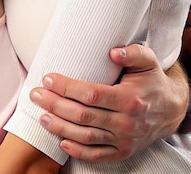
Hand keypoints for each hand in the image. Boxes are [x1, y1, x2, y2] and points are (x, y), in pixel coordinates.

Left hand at [30, 43, 189, 160]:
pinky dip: (79, 152)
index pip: (91, 95)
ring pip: (86, 137)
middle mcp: (126, 122)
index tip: (47, 78)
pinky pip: (98, 155)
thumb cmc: (151, 79)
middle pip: (83, 116)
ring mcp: (124, 140)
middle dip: (55, 105)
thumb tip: (113, 52)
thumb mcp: (147, 60)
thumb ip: (132, 53)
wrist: (171, 108)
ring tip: (41, 116)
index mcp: (129, 99)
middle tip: (35, 95)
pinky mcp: (123, 151)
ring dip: (60, 128)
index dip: (66, 87)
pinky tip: (61, 143)